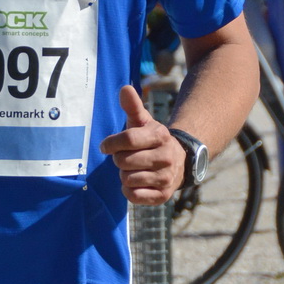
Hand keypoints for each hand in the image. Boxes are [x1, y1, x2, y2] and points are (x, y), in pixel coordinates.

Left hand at [100, 84, 186, 203]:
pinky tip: (136, 182)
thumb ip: (133, 106)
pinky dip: (129, 190)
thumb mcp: (143, 122)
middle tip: (125, 157)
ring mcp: (166, 178)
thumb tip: (124, 88)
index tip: (105, 146)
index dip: (111, 143)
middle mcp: (166, 157)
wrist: (178, 162)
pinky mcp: (162, 196)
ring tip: (133, 169)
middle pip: (124, 161)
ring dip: (124, 175)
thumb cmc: (151, 141)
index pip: (128, 139)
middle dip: (119, 159)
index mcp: (160, 136)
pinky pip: (134, 196)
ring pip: (127, 179)